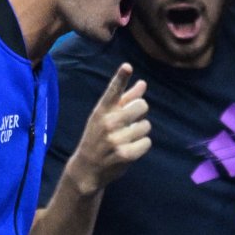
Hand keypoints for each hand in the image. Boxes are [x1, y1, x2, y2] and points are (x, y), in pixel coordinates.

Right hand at [62, 64, 150, 196]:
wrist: (87, 168)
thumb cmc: (98, 137)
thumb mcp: (105, 117)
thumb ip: (125, 99)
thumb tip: (143, 83)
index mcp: (101, 110)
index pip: (113, 91)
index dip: (121, 78)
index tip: (127, 67)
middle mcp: (108, 123)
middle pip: (142, 106)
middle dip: (140, 112)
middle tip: (130, 121)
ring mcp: (116, 139)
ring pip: (146, 125)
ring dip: (140, 131)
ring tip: (127, 138)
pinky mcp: (125, 154)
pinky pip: (147, 142)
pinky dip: (142, 145)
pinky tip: (131, 149)